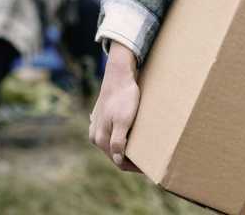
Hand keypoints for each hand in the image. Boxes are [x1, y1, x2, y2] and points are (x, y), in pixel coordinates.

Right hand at [89, 41, 140, 171]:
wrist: (118, 75)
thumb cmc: (123, 98)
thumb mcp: (123, 121)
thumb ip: (118, 142)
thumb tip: (118, 161)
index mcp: (99, 138)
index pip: (118, 162)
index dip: (133, 167)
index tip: (149, 167)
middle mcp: (95, 135)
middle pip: (115, 154)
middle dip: (130, 158)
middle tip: (149, 160)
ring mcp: (97, 126)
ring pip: (114, 143)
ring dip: (127, 147)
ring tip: (143, 148)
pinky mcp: (102, 118)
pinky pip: (113, 133)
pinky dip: (124, 137)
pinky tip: (133, 136)